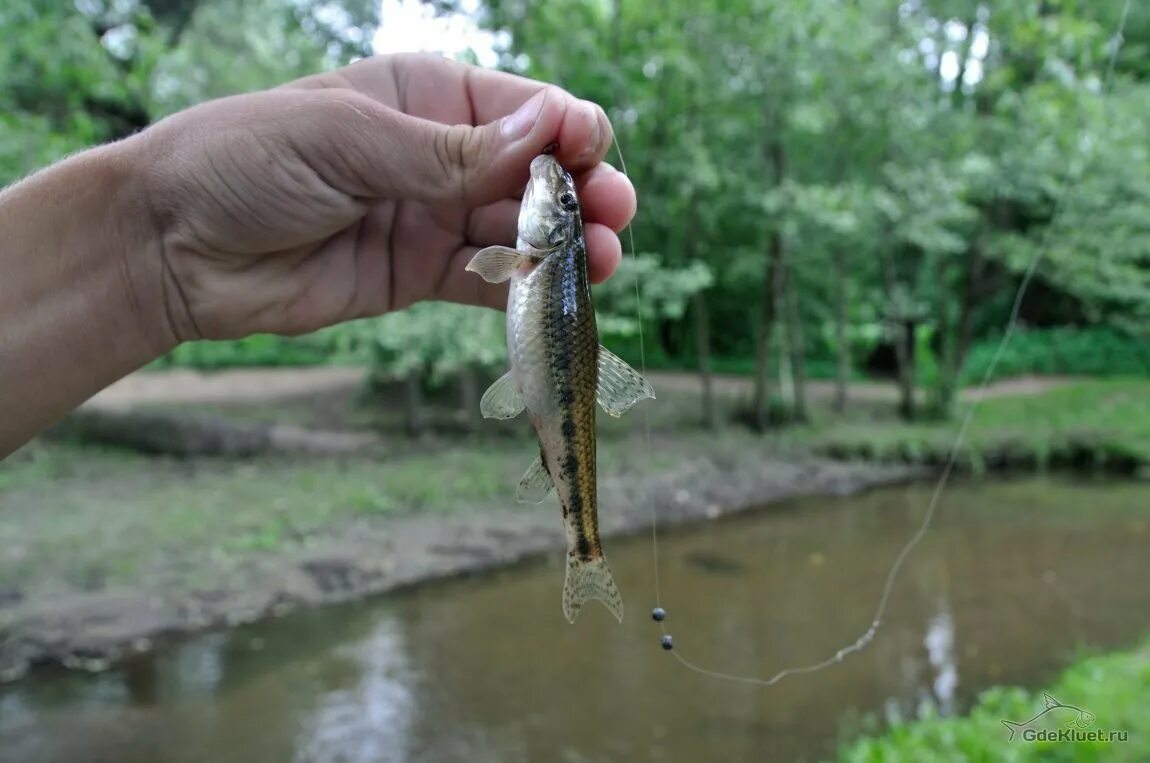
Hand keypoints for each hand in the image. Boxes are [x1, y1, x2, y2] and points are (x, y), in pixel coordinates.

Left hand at [132, 53, 636, 340]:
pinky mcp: (417, 274)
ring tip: (606, 262)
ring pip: (519, 229)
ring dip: (565, 245)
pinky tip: (556, 291)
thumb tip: (546, 134)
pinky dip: (521, 286)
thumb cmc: (246, 161)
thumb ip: (448, 152)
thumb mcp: (348, 139)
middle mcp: (438, 155)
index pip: (523, 109)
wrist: (175, 246)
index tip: (591, 155)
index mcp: (424, 96)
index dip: (568, 130)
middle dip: (581, 191)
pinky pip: (484, 279)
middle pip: (534, 172)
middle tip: (616, 215)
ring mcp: (430, 216)